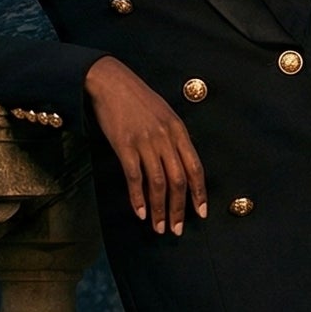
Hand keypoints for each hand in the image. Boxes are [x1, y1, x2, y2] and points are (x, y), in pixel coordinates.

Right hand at [82, 56, 207, 234]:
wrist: (110, 81)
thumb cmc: (136, 98)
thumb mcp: (164, 114)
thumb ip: (173, 138)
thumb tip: (179, 166)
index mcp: (178, 130)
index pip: (195, 167)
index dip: (199, 193)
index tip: (201, 213)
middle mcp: (165, 137)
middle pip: (178, 180)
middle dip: (179, 209)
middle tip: (176, 230)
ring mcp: (145, 141)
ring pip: (158, 183)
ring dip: (159, 209)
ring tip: (158, 227)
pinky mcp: (124, 145)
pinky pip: (134, 177)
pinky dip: (138, 198)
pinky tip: (140, 212)